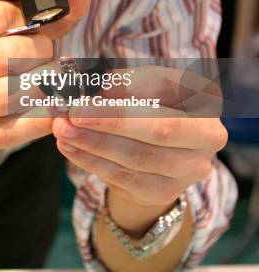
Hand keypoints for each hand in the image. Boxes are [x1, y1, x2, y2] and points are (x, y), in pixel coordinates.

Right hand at [0, 0, 53, 173]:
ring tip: (53, 78)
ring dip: (42, 85)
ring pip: (8, 95)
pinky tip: (52, 112)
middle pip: (5, 56)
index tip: (34, 22)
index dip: (24, 16)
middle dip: (39, 49)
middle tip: (46, 50)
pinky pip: (6, 133)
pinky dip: (37, 122)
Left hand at [52, 65, 227, 224]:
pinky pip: (124, 177)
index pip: (168, 87)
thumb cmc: (146, 104)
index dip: (131, 87)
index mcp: (204, 96)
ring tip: (63, 128)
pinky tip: (69, 146)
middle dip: (112, 120)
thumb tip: (90, 82)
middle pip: (160, 128)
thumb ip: (119, 81)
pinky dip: (92, 161)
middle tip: (74, 112)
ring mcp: (190, 168)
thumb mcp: (138, 84)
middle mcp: (208, 134)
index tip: (94, 86)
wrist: (158, 152)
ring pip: (138, 156)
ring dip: (94, 142)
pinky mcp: (166, 191)